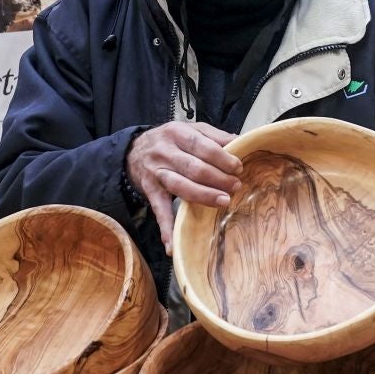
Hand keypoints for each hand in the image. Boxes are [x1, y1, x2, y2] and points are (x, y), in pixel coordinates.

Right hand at [126, 122, 242, 246]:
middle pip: (194, 167)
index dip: (222, 158)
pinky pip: (159, 210)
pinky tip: (172, 244)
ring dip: (203, 195)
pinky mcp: (150, 191)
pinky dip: (166, 227)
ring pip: (180, 187)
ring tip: (223, 201)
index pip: (202, 145)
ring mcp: (156, 173)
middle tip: (235, 186)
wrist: (133, 151)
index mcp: (177, 133)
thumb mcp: (189, 130)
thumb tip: (241, 141)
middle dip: (218, 178)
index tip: (238, 168)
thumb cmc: (170, 141)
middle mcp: (165, 152)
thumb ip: (214, 136)